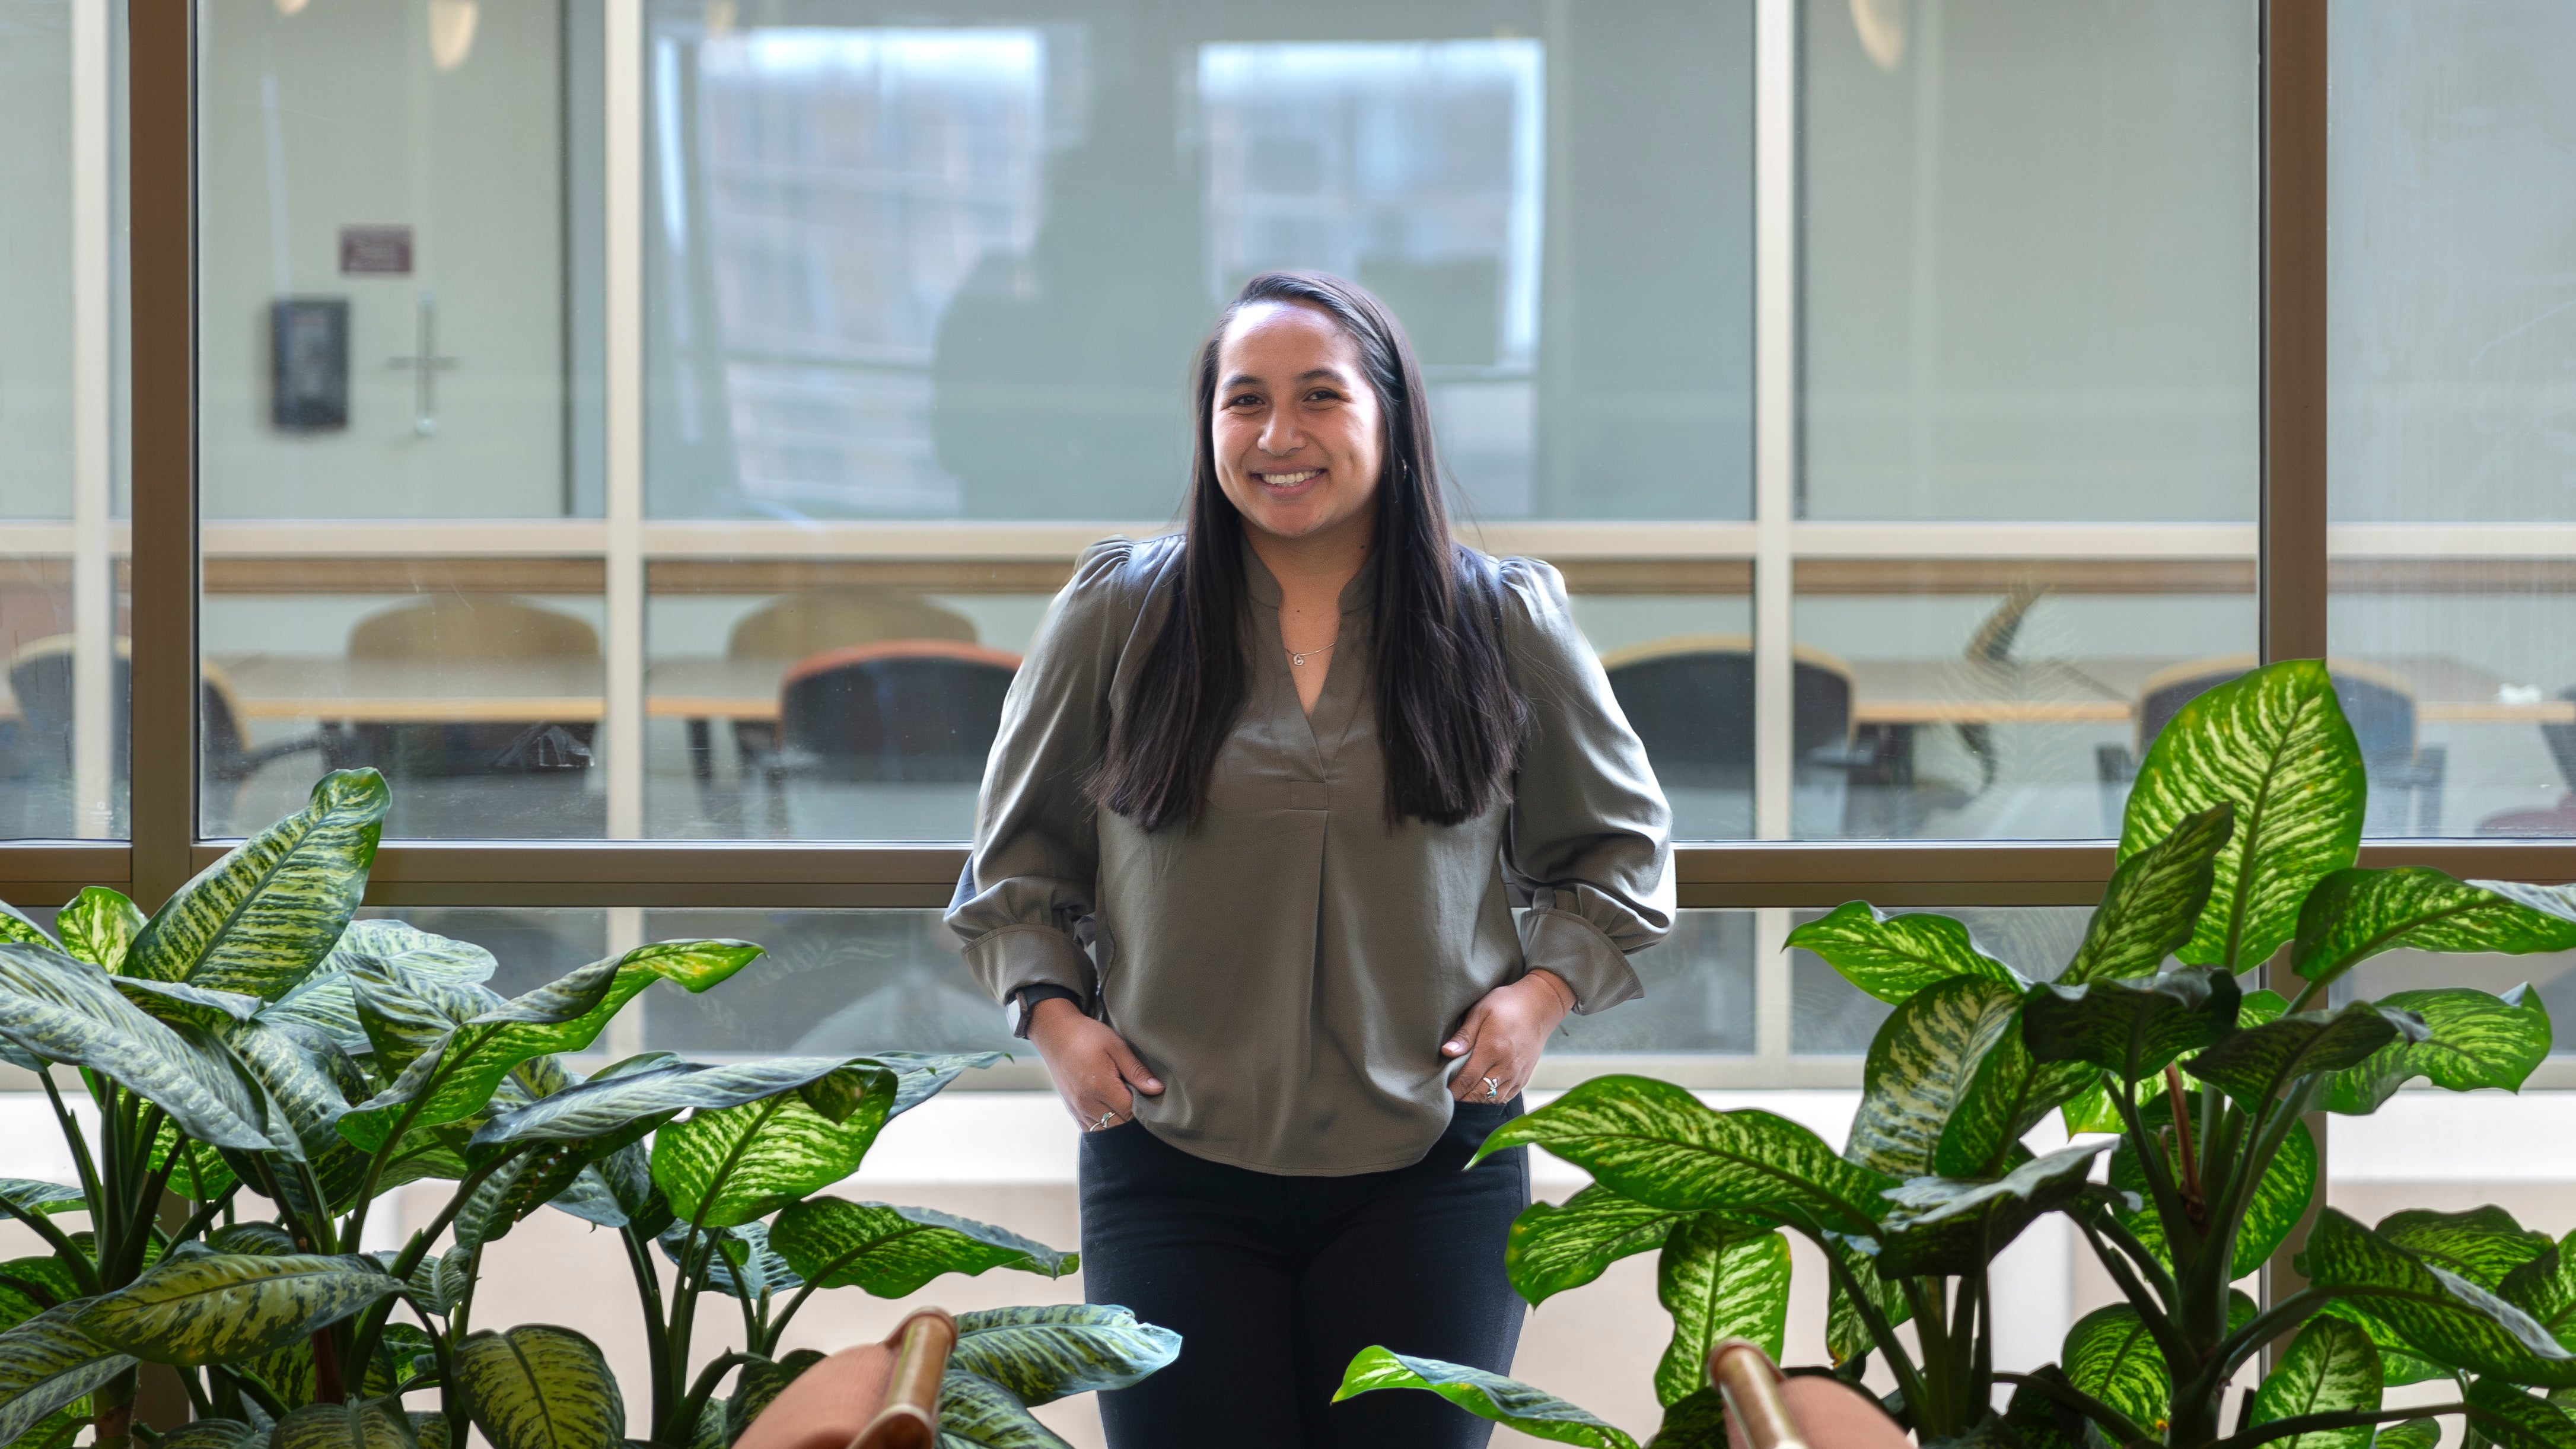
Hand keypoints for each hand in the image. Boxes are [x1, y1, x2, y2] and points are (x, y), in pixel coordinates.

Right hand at [1027, 996, 1162, 1129]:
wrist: (1055, 1034)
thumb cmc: (1087, 1036)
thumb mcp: (1116, 1046)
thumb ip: (1136, 1071)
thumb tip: (1157, 1089)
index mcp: (1100, 1085)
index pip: (1130, 1111)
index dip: (1145, 1109)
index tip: (1151, 1099)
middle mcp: (1086, 1102)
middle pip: (1118, 1126)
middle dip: (1133, 1120)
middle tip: (1141, 1103)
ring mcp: (1077, 1108)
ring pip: (1105, 1131)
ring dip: (1119, 1123)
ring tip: (1126, 1106)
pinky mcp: (1072, 1110)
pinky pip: (1091, 1129)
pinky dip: (1104, 1125)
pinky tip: (1112, 1112)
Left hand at [1442, 969, 1574, 1103]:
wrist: (1540, 1006)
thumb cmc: (1507, 1005)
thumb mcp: (1481, 1011)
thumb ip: (1464, 1034)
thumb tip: (1446, 1052)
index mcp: (1492, 1049)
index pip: (1467, 1079)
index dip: (1453, 1091)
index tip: (1441, 1094)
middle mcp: (1506, 1066)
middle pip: (1479, 1095)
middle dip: (1462, 1100)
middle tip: (1447, 1100)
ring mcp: (1517, 1074)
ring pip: (1493, 1100)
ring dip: (1476, 1102)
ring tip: (1462, 1100)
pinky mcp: (1524, 1077)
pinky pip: (1506, 1098)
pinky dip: (1492, 1101)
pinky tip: (1481, 1097)